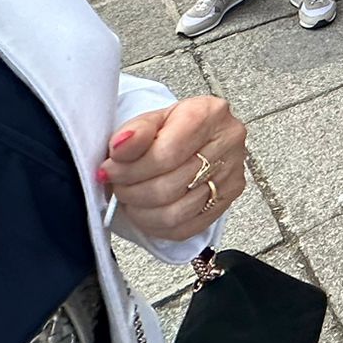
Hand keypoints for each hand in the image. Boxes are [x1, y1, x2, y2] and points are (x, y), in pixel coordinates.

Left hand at [102, 95, 246, 243]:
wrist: (197, 137)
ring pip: (176, 213)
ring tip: (131, 199)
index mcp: (209, 114)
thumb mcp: (151, 120)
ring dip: (142, 212)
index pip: (166, 154)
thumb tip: (119, 149)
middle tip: (118, 187)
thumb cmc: (173, 127)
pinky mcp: (229, 198)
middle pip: (169, 186)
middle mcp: (228, 142)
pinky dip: (158, 227)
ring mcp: (232, 173)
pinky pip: (186, 228)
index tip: (109, 171)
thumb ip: (134, 132)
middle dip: (132, 192)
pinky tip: (147, 213)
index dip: (130, 169)